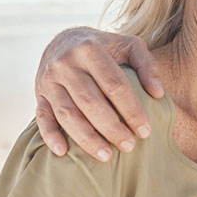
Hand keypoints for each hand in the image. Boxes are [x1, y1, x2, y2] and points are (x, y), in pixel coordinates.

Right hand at [34, 27, 163, 160]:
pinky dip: (50, 136)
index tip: (145, 130)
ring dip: (87, 138)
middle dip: (111, 128)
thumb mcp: (129, 45)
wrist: (65, 40)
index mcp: (90, 49)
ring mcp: (49, 80)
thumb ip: (147, 65)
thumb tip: (158, 93)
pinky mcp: (38, 93)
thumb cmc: (106, 47)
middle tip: (129, 146)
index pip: (114, 85)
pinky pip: (42, 117)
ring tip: (106, 156)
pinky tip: (64, 152)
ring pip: (67, 113)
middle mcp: (66, 64)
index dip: (131, 109)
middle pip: (90, 102)